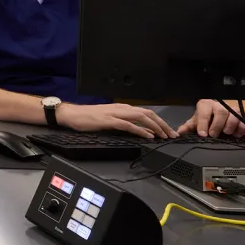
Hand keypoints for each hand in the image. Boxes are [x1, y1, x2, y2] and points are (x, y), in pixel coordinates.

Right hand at [57, 102, 175, 138]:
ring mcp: (116, 114)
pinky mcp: (109, 120)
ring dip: (155, 127)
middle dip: (162, 124)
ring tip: (164, 136)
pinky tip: (148, 136)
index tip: (168, 131)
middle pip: (148, 114)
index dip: (160, 121)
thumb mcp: (110, 119)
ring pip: (142, 117)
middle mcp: (122, 108)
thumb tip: (141, 130)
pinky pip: (129, 125)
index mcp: (123, 108)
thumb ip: (126, 123)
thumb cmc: (88, 117)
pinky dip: (140, 130)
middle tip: (172, 134)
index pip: (147, 113)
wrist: (72, 114)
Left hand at [176, 99, 244, 137]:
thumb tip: (179, 132)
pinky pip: (244, 122)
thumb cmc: (210, 114)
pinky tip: (236, 134)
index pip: (204, 112)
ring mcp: (233, 110)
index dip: (203, 123)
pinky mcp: (243, 116)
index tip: (202, 134)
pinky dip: (241, 129)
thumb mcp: (199, 119)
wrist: (228, 108)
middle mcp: (220, 105)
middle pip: (220, 112)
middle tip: (213, 135)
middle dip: (217, 125)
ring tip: (226, 133)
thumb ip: (190, 126)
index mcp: (206, 105)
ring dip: (229, 126)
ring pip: (233, 115)